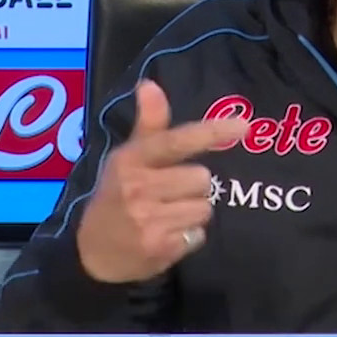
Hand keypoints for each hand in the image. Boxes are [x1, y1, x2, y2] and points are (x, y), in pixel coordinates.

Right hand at [77, 80, 247, 282]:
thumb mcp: (127, 158)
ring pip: (205, 208)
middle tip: (169, 194)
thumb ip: (148, 124)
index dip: (211, 132)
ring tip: (166, 217)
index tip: (244, 125)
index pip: (177, 141)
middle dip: (193, 187)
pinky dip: (188, 237)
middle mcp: (138, 187)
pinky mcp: (159, 248)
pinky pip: (199, 234)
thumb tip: (149, 83)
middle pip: (202, 178)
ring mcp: (147, 219)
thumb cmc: (117, 196)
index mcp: (131, 160)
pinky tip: (166, 236)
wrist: (92, 252)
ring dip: (192, 213)